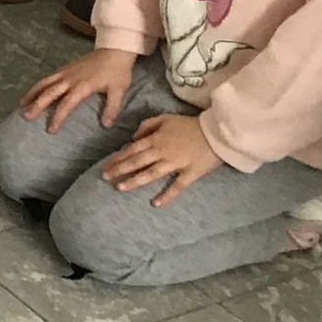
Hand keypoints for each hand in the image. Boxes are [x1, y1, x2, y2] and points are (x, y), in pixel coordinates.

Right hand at [20, 48, 135, 133]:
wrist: (114, 50)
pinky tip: (33, 91)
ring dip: (32, 93)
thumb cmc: (117, 71)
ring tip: (22, 104)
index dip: (57, 118)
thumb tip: (106, 125)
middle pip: (49, 93)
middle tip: (26, 116)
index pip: (66, 104)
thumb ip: (112, 107)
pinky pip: (48, 78)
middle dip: (37, 105)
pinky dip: (38, 85)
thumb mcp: (119, 90)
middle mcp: (69, 79)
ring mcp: (65, 73)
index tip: (50, 130)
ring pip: (44, 83)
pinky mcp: (65, 68)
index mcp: (82, 86)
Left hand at [102, 113, 223, 205]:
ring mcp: (176, 164)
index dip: (118, 157)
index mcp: (156, 139)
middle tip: (105, 177)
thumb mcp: (166, 118)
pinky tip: (155, 204)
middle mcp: (162, 152)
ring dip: (135, 181)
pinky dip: (166, 196)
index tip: (106, 165)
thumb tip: (133, 137)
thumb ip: (148, 125)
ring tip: (120, 188)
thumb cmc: (190, 124)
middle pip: (137, 162)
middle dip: (120, 169)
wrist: (217, 132)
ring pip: (151, 174)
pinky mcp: (190, 173)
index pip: (132, 149)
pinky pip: (177, 186)